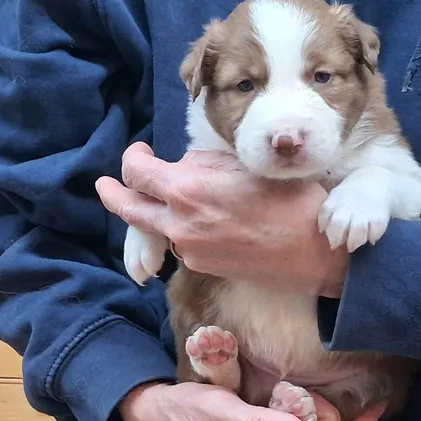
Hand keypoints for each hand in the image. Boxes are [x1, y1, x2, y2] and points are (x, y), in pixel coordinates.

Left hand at [96, 142, 347, 296]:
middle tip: (104, 185)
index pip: (136, 172)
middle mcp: (179, 223)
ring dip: (157, 212)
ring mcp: (189, 250)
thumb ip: (204, 164)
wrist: (316, 252)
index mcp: (187, 189)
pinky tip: (207, 223)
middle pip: (128, 208)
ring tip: (170, 201)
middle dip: (112, 194)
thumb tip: (182, 166)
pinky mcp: (203, 267)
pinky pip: (181, 244)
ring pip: (158, 227)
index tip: (139, 153)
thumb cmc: (290, 200)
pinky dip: (183, 231)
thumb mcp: (245, 165)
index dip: (132, 159)